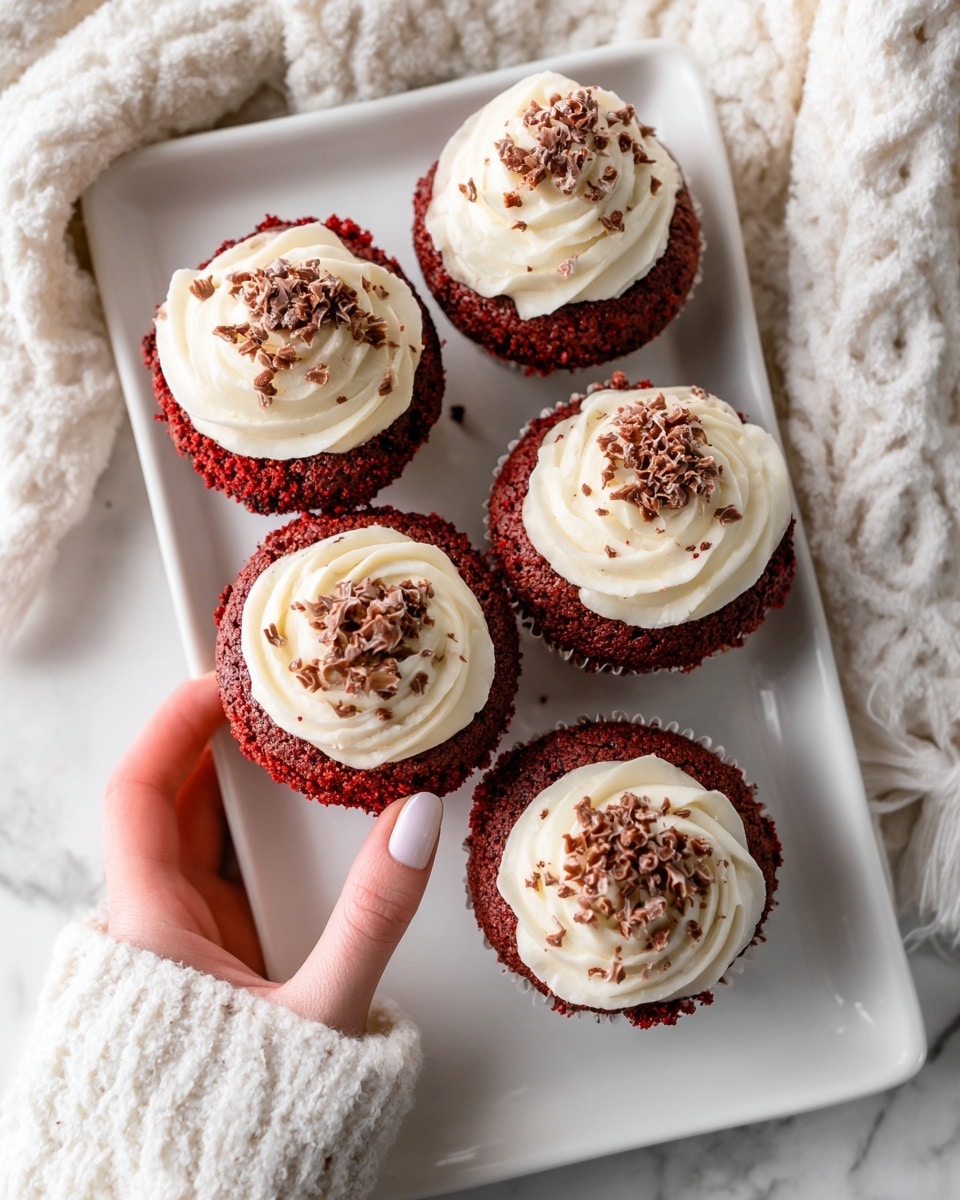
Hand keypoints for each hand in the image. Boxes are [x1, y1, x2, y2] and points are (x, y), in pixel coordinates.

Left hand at [104, 673, 441, 1035]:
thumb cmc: (232, 1124)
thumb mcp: (321, 1012)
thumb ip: (373, 917)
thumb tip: (414, 824)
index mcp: (154, 925)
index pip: (140, 791)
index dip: (173, 725)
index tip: (220, 681)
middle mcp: (155, 927)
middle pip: (174, 805)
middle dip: (222, 747)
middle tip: (275, 704)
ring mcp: (182, 948)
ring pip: (201, 845)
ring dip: (243, 795)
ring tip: (295, 751)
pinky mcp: (210, 971)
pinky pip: (227, 882)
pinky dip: (260, 845)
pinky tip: (303, 835)